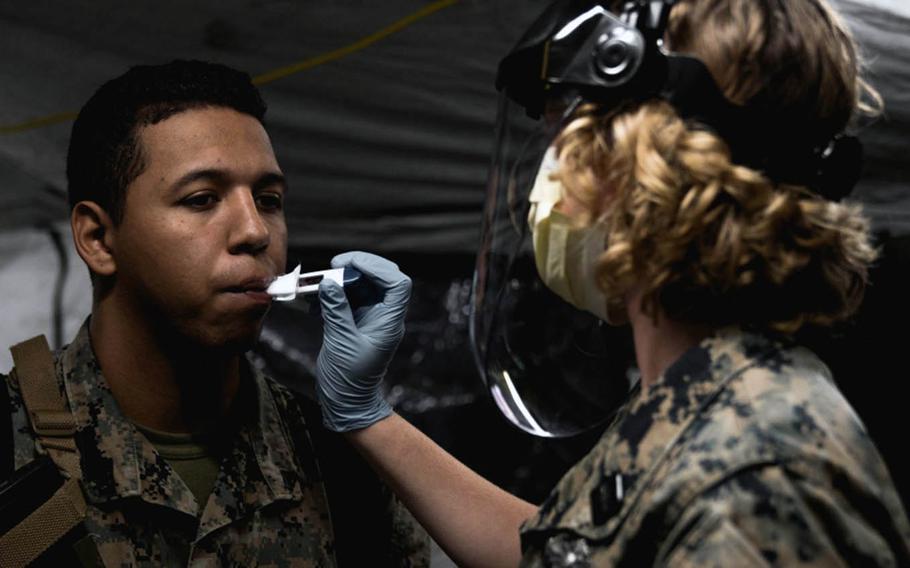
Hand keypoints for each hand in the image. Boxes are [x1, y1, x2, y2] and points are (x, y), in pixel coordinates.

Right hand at [315, 251, 411, 430]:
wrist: (347, 402)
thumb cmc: (350, 379)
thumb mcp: (341, 342)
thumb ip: (336, 310)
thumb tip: (328, 283)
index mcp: (390, 322)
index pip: (397, 284)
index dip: (377, 267)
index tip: (351, 263)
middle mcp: (384, 317)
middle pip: (381, 279)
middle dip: (358, 268)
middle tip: (334, 265)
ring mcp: (371, 318)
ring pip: (363, 287)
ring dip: (341, 281)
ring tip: (319, 284)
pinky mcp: (356, 322)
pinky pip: (349, 300)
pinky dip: (334, 295)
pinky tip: (316, 300)